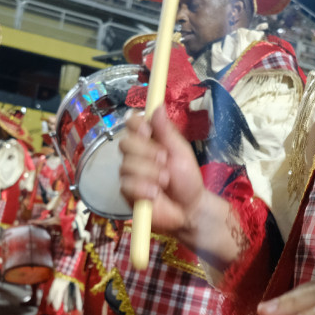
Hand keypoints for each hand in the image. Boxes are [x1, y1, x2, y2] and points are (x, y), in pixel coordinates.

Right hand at [118, 107, 206, 236]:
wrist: (189, 208)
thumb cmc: (186, 179)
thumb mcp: (180, 151)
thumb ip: (167, 131)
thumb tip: (157, 106)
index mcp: (148, 140)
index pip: (131, 123)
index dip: (136, 124)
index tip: (147, 130)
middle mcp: (135, 154)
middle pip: (125, 142)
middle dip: (147, 152)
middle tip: (164, 160)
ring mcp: (129, 174)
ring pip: (127, 165)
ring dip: (150, 173)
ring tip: (165, 182)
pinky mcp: (127, 193)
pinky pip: (127, 184)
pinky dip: (144, 188)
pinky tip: (155, 194)